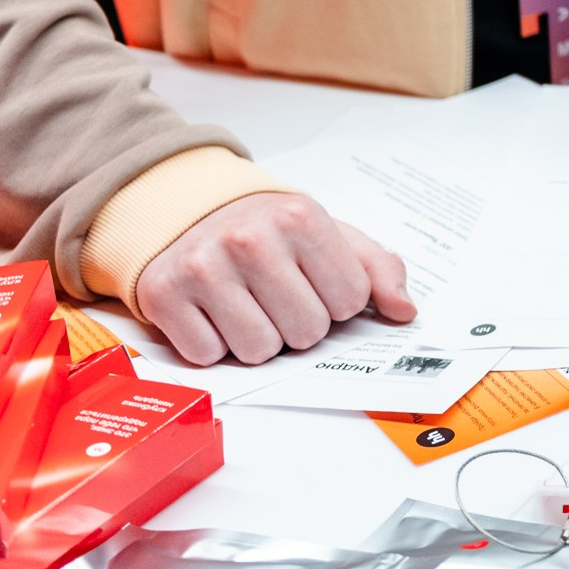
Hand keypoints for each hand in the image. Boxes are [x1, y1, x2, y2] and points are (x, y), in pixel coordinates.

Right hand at [135, 192, 415, 364]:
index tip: (316, 284)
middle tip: (278, 297)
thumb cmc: (270, 232)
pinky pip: (208, 357)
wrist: (190, 212)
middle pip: (306, 332)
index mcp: (301, 217)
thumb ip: (378, 270)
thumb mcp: (330, 235)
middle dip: (298, 324)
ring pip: (258, 351)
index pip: (350, 301)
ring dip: (258, 339)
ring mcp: (202, 266)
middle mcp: (250, 239)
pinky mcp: (163, 294)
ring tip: (247, 305)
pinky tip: (213, 312)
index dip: (337, 303)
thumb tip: (405, 311)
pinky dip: (215, 344)